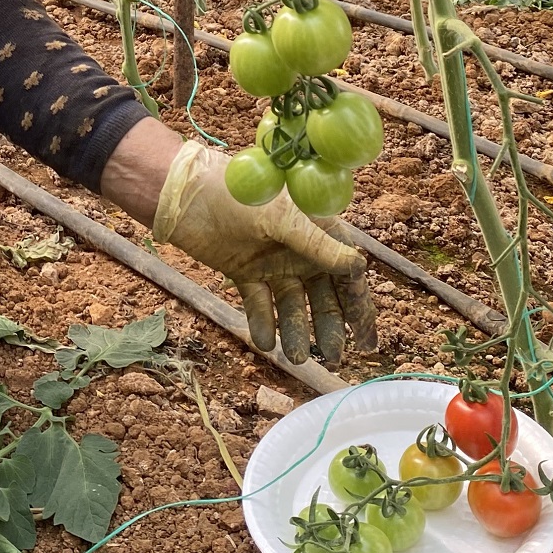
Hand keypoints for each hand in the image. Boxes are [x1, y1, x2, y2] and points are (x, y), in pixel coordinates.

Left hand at [149, 140, 375, 365]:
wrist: (186, 195)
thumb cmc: (240, 195)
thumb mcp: (283, 218)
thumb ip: (318, 245)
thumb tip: (358, 267)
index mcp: (318, 231)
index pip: (347, 275)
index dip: (359, 307)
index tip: (366, 341)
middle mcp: (300, 251)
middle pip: (322, 297)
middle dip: (329, 327)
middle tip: (332, 357)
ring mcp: (272, 264)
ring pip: (291, 306)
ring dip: (296, 331)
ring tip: (296, 356)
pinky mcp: (245, 274)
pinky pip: (260, 304)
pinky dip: (263, 324)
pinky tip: (266, 343)